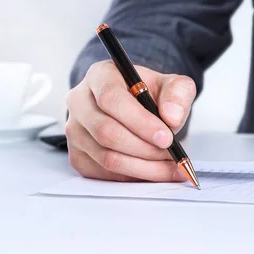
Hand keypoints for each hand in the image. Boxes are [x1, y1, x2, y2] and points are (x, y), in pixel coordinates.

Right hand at [65, 60, 196, 181]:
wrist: (138, 108)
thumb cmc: (150, 95)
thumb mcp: (172, 85)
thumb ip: (178, 94)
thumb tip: (172, 116)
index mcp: (100, 76)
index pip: (111, 99)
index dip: (140, 122)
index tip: (166, 137)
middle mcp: (80, 102)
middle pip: (106, 132)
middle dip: (145, 148)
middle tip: (171, 154)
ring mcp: (75, 130)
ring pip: (106, 157)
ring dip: (143, 167)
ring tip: (169, 165)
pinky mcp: (78, 155)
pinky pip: (105, 174)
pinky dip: (133, 176)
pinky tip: (153, 170)